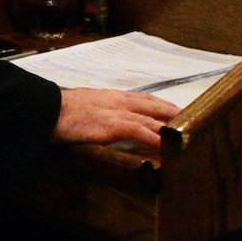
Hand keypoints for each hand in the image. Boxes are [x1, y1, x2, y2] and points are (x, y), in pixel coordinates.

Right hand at [52, 88, 178, 148]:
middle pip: (155, 106)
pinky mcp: (111, 125)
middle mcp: (120, 101)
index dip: (164, 106)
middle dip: (175, 114)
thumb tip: (107, 120)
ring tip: (187, 134)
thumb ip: (102, 110)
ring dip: (170, 126)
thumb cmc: (62, 110)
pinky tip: (165, 144)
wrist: (47, 109)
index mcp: (114, 97)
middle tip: (194, 121)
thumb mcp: (87, 105)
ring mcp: (117, 112)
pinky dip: (153, 137)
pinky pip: (138, 131)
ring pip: (151, 118)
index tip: (179, 111)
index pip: (147, 99)